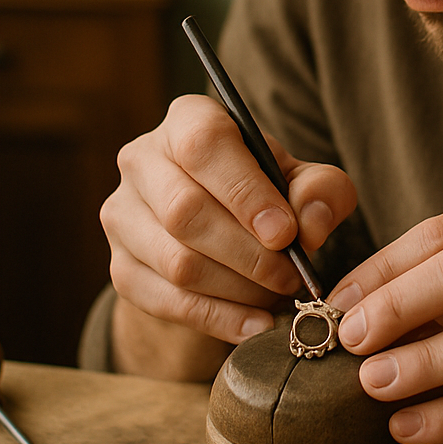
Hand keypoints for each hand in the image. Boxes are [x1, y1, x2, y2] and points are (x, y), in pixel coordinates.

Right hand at [101, 94, 357, 344]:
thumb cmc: (266, 195)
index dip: (245, 192)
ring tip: (277, 295)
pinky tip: (256, 323)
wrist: (222, 237)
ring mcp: (123, 215)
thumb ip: (321, 191)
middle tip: (291, 276)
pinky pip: (167, 302)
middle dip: (248, 253)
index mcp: (187, 120)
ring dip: (237, 288)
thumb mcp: (304, 182)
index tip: (285, 234)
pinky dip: (219, 318)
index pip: (204, 146)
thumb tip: (308, 224)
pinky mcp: (121, 267)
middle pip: (185, 211)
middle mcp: (142, 160)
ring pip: (176, 262)